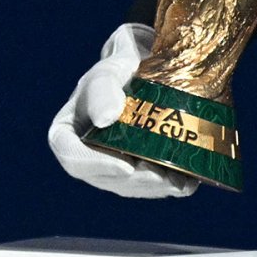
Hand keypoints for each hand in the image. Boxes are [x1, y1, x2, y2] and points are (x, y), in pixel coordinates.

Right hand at [48, 23, 199, 198]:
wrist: (145, 71)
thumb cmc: (120, 68)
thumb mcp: (108, 72)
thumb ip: (102, 89)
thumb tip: (106, 118)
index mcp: (68, 133)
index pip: (72, 156)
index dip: (96, 166)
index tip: (125, 167)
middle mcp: (87, 154)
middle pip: (105, 177)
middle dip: (135, 182)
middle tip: (161, 177)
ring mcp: (112, 164)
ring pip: (129, 185)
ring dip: (154, 188)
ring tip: (179, 182)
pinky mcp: (137, 168)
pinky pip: (148, 184)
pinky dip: (169, 184)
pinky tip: (189, 182)